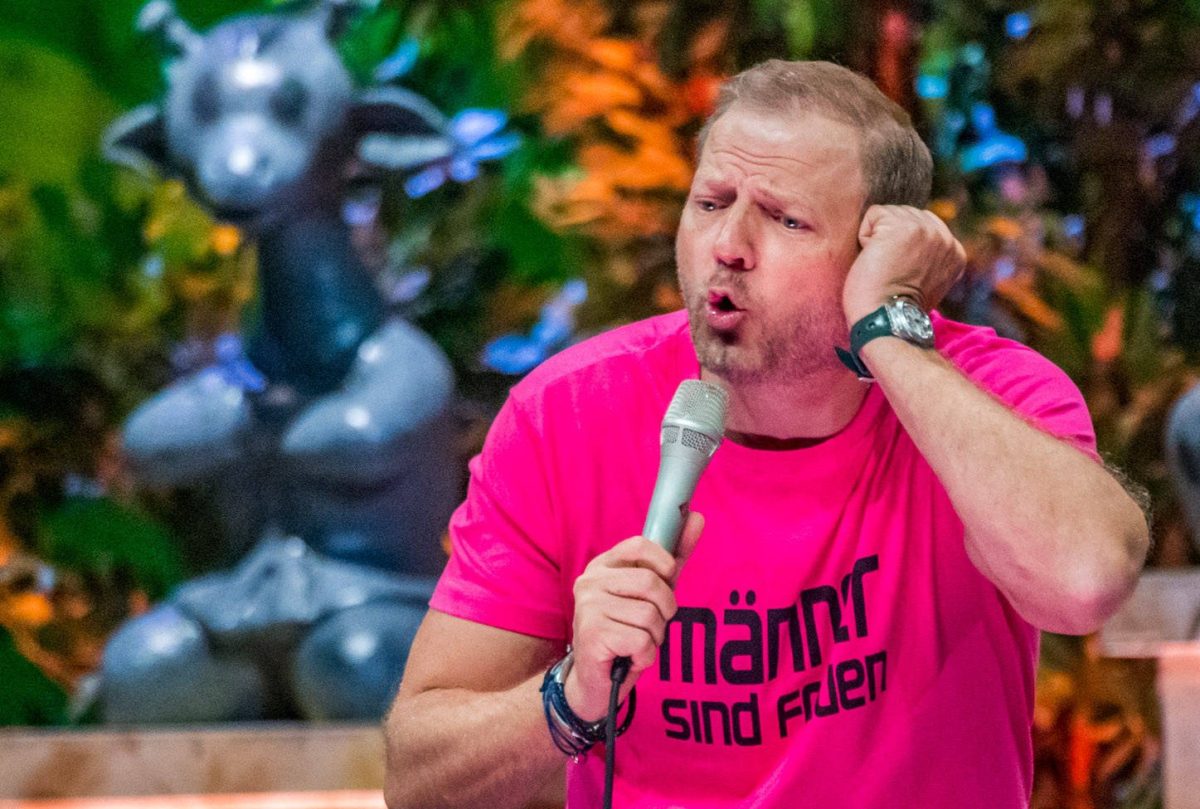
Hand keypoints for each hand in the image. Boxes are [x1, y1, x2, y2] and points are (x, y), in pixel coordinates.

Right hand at [563, 511, 704, 720]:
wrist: (596, 681)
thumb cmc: (626, 630)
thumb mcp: (652, 593)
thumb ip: (673, 558)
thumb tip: (697, 517)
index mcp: (603, 566)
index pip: (639, 545)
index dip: (663, 562)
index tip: (668, 579)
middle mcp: (590, 582)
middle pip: (651, 583)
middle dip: (664, 610)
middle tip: (650, 625)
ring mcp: (588, 608)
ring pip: (650, 616)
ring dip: (654, 637)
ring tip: (636, 643)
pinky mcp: (592, 635)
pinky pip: (642, 641)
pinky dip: (645, 655)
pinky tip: (630, 657)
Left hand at [842, 205, 965, 323]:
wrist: (886, 320)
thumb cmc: (895, 307)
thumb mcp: (925, 280)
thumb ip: (927, 256)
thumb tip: (908, 241)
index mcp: (955, 251)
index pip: (923, 225)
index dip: (902, 246)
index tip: (900, 273)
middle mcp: (945, 237)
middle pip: (905, 215)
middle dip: (890, 239)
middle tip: (890, 271)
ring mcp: (925, 230)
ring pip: (889, 214)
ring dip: (877, 239)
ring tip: (883, 266)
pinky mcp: (902, 227)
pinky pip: (873, 215)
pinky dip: (864, 237)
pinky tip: (873, 259)